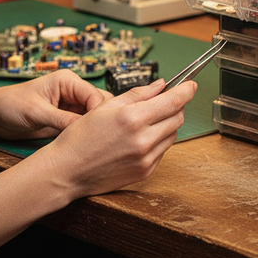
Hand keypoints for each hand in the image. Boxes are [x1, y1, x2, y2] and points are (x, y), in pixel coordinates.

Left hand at [0, 70, 112, 139]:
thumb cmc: (10, 105)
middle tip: (101, 143)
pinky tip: (86, 148)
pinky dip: (86, 136)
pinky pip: (83, 127)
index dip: (100, 115)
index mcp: (68, 81)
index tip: (100, 134)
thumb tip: (87, 130)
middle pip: (100, 105)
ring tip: (95, 147)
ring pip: (95, 118)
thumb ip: (63, 120)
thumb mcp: (37, 113)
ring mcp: (71, 106)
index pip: (96, 96)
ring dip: (94, 131)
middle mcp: (73, 91)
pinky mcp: (66, 120)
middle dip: (102, 122)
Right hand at [43, 78, 196, 199]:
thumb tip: (160, 85)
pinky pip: (162, 151)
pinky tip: (140, 137)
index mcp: (133, 119)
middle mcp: (143, 141)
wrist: (66, 171)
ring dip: (167, 123)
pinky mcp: (145, 172)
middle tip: (164, 100)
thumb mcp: (106, 107)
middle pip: (178, 118)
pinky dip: (158, 140)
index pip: (173, 101)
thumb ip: (137, 94)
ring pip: (172, 135)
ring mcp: (146, 159)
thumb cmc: (80, 138)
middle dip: (176, 106)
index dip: (186, 90)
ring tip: (146, 120)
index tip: (191, 85)